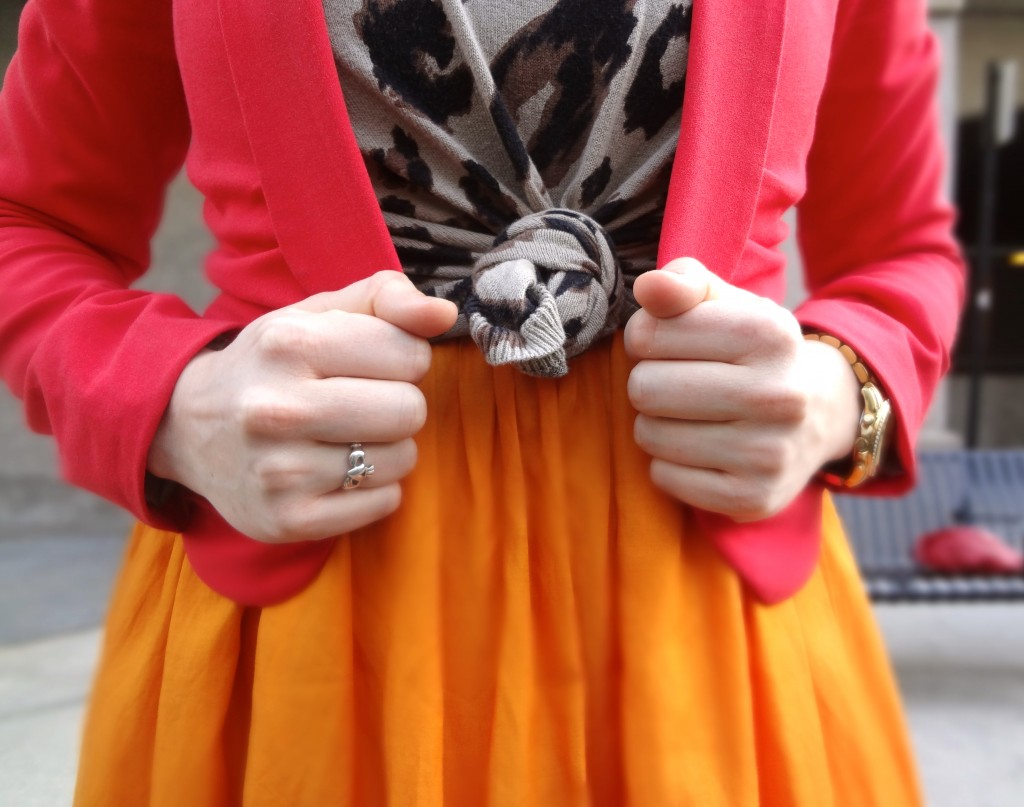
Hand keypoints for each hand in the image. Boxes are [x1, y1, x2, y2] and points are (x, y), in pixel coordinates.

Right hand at [148, 271, 457, 542]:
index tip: (370, 364)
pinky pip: (385, 504)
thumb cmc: (273, 363)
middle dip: (398, 404)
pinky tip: (338, 472)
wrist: (188, 427)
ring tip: (346, 437)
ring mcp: (280, 472)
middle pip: (410, 410)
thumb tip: (444, 313)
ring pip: (401, 460)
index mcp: (289, 343)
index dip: (403, 358)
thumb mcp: (319, 312)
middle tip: (361, 404)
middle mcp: (278, 408)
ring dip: (388, 448)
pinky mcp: (287, 520)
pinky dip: (375, 489)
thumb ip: (387, 297)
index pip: (410, 353)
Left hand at [624, 258, 860, 520]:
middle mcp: (777, 395)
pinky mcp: (752, 498)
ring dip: (656, 424)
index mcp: (768, 333)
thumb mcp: (728, 304)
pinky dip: (670, 464)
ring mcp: (768, 454)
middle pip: (644, 388)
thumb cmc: (754, 352)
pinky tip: (701, 449)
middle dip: (649, 383)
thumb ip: (684, 282)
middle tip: (678, 383)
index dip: (645, 338)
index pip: (647, 334)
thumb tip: (649, 286)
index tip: (670, 344)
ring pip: (650, 436)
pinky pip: (664, 478)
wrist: (820, 413)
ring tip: (690, 415)